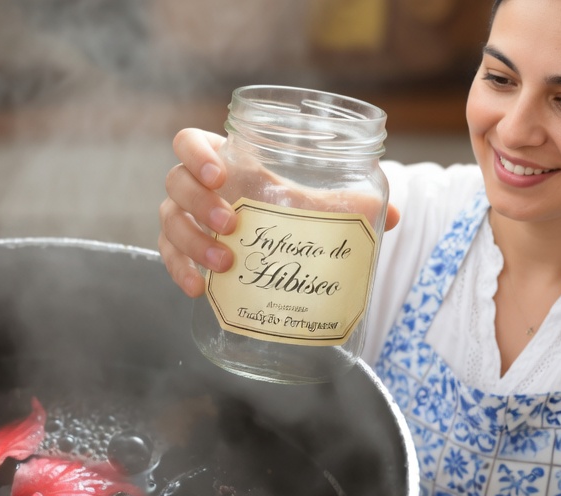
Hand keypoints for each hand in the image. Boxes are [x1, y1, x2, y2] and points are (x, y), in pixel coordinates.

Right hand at [157, 128, 401, 297]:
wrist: (273, 243)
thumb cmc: (290, 209)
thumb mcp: (317, 204)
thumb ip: (349, 204)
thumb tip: (392, 216)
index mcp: (223, 159)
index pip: (189, 142)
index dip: (196, 154)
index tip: (221, 175)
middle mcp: (196, 186)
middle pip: (175, 182)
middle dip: (199, 202)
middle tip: (231, 223)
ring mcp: (184, 218)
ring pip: (168, 220)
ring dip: (192, 240)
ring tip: (224, 260)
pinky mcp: (180, 250)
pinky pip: (168, 256)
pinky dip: (180, 271)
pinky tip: (198, 288)